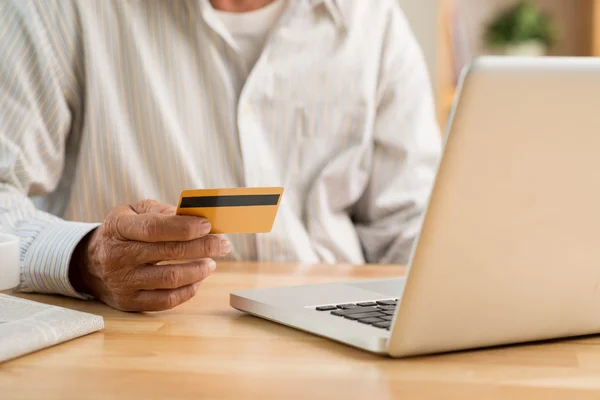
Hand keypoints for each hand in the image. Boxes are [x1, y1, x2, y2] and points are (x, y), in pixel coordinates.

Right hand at [69, 200, 230, 311]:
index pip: (153, 228)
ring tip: (211, 262)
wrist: (92, 262)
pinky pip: (166, 300)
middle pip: (167, 252)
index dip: (183, 227)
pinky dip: (189, 290)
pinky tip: (198, 278)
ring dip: (198, 270)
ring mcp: (122, 282)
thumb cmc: (124, 232)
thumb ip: (163, 211)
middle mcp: (117, 256)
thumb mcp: (135, 211)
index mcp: (118, 228)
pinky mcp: (130, 302)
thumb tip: (197, 218)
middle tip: (223, 244)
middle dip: (202, 247)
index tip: (207, 226)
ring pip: (170, 279)